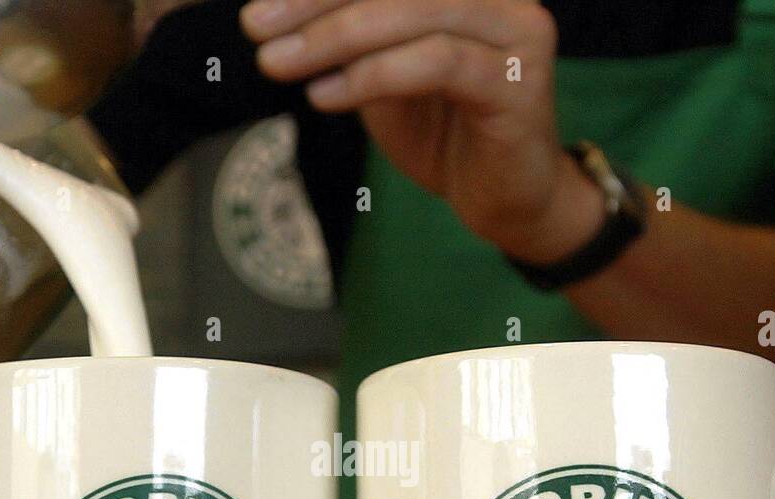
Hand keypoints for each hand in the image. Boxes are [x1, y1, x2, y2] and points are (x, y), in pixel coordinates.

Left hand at [239, 0, 603, 263]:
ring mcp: (515, 34)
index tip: (259, 3)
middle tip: (255, 25)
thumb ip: (350, 38)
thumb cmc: (446, 135)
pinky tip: (326, 96)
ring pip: (412, 13)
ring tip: (278, 63)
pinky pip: (437, 63)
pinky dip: (374, 75)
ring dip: (334, 38)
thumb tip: (276, 12)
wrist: (509, 202)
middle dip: (315, 3)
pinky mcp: (518, 82)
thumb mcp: (382, 74)